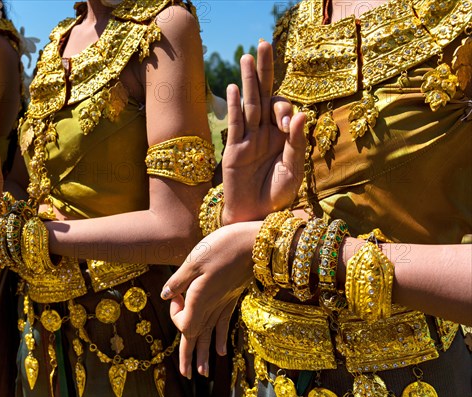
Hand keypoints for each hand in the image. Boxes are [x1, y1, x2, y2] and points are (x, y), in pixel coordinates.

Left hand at [160, 221, 261, 378]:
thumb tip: (164, 295)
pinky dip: (220, 338)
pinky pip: (224, 324)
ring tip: (201, 373)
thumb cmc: (223, 246)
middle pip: (197, 336)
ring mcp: (224, 303)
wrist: (254, 242)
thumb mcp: (194, 259)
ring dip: (204, 353)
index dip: (174, 315)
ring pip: (210, 334)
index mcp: (200, 298)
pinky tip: (220, 352)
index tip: (176, 294)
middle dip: (189, 356)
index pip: (183, 323)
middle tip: (186, 375)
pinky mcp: (232, 298)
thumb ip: (179, 280)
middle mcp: (212, 306)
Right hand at [222, 41, 305, 223]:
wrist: (256, 216)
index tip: (285, 122)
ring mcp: (248, 139)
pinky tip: (233, 88)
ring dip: (247, 81)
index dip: (284, 109)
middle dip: (263, 71)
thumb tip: (301, 114)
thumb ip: (296, 142)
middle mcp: (265, 132)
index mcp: (283, 136)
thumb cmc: (277, 195)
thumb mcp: (293, 169)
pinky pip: (235, 124)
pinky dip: (234, 107)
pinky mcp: (234, 149)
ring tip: (247, 57)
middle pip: (264, 95)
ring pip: (249, 104)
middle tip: (262, 44)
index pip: (283, 110)